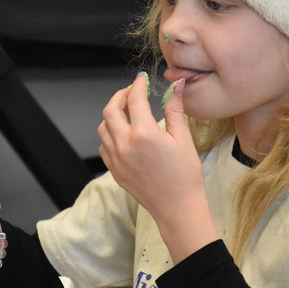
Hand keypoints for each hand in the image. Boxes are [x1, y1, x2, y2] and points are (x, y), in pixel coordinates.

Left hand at [98, 74, 215, 259]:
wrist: (178, 208)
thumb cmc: (186, 175)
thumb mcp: (183, 139)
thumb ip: (175, 110)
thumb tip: (176, 86)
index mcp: (144, 134)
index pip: (135, 99)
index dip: (138, 85)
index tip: (142, 79)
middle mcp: (125, 145)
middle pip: (110, 109)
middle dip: (120, 96)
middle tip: (131, 92)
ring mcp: (117, 159)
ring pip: (103, 127)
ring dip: (112, 115)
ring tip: (127, 112)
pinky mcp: (115, 171)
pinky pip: (104, 146)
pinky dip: (109, 135)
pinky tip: (123, 134)